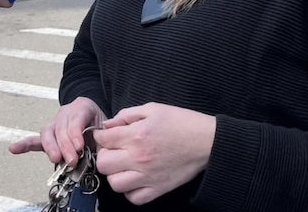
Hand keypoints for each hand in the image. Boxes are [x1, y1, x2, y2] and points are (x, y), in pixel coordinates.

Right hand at [8, 97, 105, 166]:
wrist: (97, 120)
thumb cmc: (102, 127)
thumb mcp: (107, 129)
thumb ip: (103, 140)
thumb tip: (100, 155)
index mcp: (83, 107)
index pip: (76, 119)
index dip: (75, 133)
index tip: (79, 146)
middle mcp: (66, 113)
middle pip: (61, 128)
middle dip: (66, 146)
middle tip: (73, 160)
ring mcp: (55, 123)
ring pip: (48, 133)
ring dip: (51, 147)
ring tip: (56, 159)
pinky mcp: (49, 136)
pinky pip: (36, 140)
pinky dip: (25, 145)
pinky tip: (14, 149)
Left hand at [92, 103, 215, 205]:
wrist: (206, 141)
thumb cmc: (181, 122)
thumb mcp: (153, 109)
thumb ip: (126, 115)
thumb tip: (108, 125)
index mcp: (136, 135)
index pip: (103, 139)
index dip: (100, 135)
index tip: (105, 135)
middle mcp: (139, 158)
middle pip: (103, 164)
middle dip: (104, 155)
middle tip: (113, 150)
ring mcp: (148, 176)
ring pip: (115, 184)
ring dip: (115, 174)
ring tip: (123, 165)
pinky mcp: (158, 189)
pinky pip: (134, 198)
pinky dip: (130, 191)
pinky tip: (135, 178)